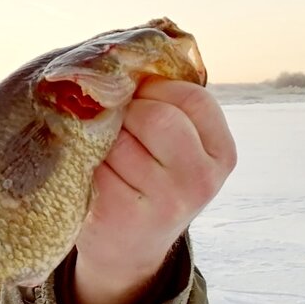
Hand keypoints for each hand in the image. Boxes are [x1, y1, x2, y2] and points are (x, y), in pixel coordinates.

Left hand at [71, 79, 236, 303]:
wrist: (126, 249)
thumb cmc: (147, 180)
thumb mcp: (177, 148)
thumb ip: (168, 106)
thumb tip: (126, 54)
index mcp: (222, 154)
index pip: (193, 98)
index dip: (155, 88)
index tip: (136, 95)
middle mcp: (200, 180)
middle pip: (156, 117)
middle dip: (126, 112)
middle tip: (113, 124)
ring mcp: (163, 202)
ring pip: (118, 140)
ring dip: (100, 137)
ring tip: (100, 150)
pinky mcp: (121, 216)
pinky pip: (93, 164)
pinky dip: (82, 160)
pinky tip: (86, 170)